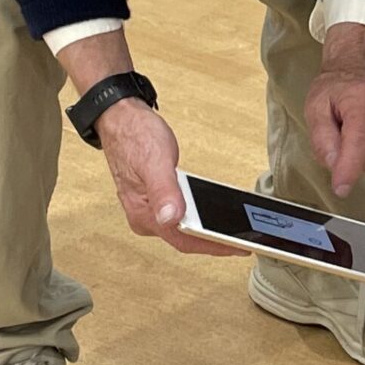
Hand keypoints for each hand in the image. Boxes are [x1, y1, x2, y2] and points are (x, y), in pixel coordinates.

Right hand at [95, 97, 235, 256]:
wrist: (120, 118)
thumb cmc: (134, 135)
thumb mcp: (155, 160)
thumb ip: (163, 190)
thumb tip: (171, 218)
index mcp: (143, 214)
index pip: (183, 240)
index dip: (212, 246)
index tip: (238, 247)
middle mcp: (145, 217)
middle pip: (185, 238)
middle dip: (214, 241)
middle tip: (243, 240)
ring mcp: (150, 209)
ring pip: (183, 228)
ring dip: (207, 230)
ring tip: (234, 231)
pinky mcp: (157, 200)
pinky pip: (181, 215)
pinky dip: (199, 217)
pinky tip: (214, 214)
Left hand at [306, 23, 364, 195]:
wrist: (359, 66)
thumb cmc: (335, 86)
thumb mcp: (314, 107)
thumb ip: (322, 138)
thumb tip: (335, 164)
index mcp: (362, 98)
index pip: (358, 142)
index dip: (348, 169)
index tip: (341, 188)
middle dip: (347, 157)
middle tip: (338, 134)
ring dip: (360, 155)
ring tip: (353, 130)